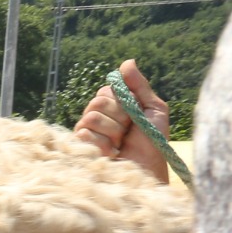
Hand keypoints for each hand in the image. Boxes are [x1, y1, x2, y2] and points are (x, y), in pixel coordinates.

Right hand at [73, 59, 169, 184]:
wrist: (146, 170)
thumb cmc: (152, 142)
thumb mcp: (153, 108)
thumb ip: (139, 85)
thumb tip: (126, 62)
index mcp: (113, 107)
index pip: (106, 90)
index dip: (122, 101)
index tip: (134, 113)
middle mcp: (96, 118)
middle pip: (97, 102)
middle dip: (119, 116)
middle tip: (128, 131)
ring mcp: (86, 134)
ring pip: (91, 117)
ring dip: (112, 132)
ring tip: (120, 144)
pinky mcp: (79, 149)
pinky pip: (84, 134)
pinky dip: (103, 144)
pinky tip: (111, 154)